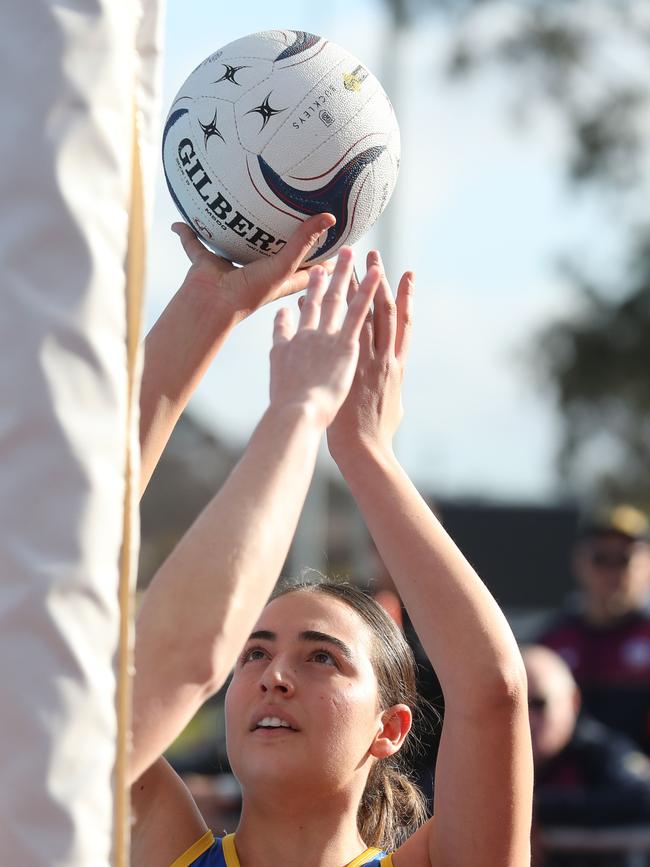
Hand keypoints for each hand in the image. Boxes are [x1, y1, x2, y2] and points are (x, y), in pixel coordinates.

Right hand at [172, 212, 335, 322]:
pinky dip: (185, 232)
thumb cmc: (252, 293)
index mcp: (278, 278)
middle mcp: (256, 271)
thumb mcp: (284, 266)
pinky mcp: (206, 261)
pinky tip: (179, 220)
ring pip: (234, 242)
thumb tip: (329, 217)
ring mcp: (230, 265)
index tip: (337, 238)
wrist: (212, 304)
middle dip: (280, 235)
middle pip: (272, 251)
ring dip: (235, 229)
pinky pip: (194, 242)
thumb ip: (303, 242)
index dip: (322, 255)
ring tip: (240, 206)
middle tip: (294, 210)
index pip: (307, 266)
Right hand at [269, 247, 380, 428]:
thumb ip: (279, 344)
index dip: (309, 294)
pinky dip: (368, 291)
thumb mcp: (277, 372)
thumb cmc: (287, 406)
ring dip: (346, 274)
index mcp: (293, 344)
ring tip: (353, 252)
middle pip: (320, 300)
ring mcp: (327, 338)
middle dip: (327, 276)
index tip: (314, 277)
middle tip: (335, 256)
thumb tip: (280, 322)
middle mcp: (308, 335)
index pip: (302, 314)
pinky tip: (376, 273)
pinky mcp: (346, 346)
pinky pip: (359, 313)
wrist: (295, 414)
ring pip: (340, 300)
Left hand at [327, 251, 413, 462]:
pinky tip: (317, 296)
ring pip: (359, 315)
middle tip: (373, 255)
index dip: (406, 296)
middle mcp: (384, 356)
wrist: (365, 448)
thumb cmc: (378, 434)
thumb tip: (391, 381)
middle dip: (378, 280)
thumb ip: (390, 386)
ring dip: (353, 287)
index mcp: (397, 364)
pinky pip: (333, 333)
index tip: (406, 273)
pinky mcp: (344, 366)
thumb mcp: (393, 405)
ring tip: (346, 263)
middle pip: (382, 309)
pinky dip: (326, 314)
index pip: (403, 322)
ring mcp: (363, 359)